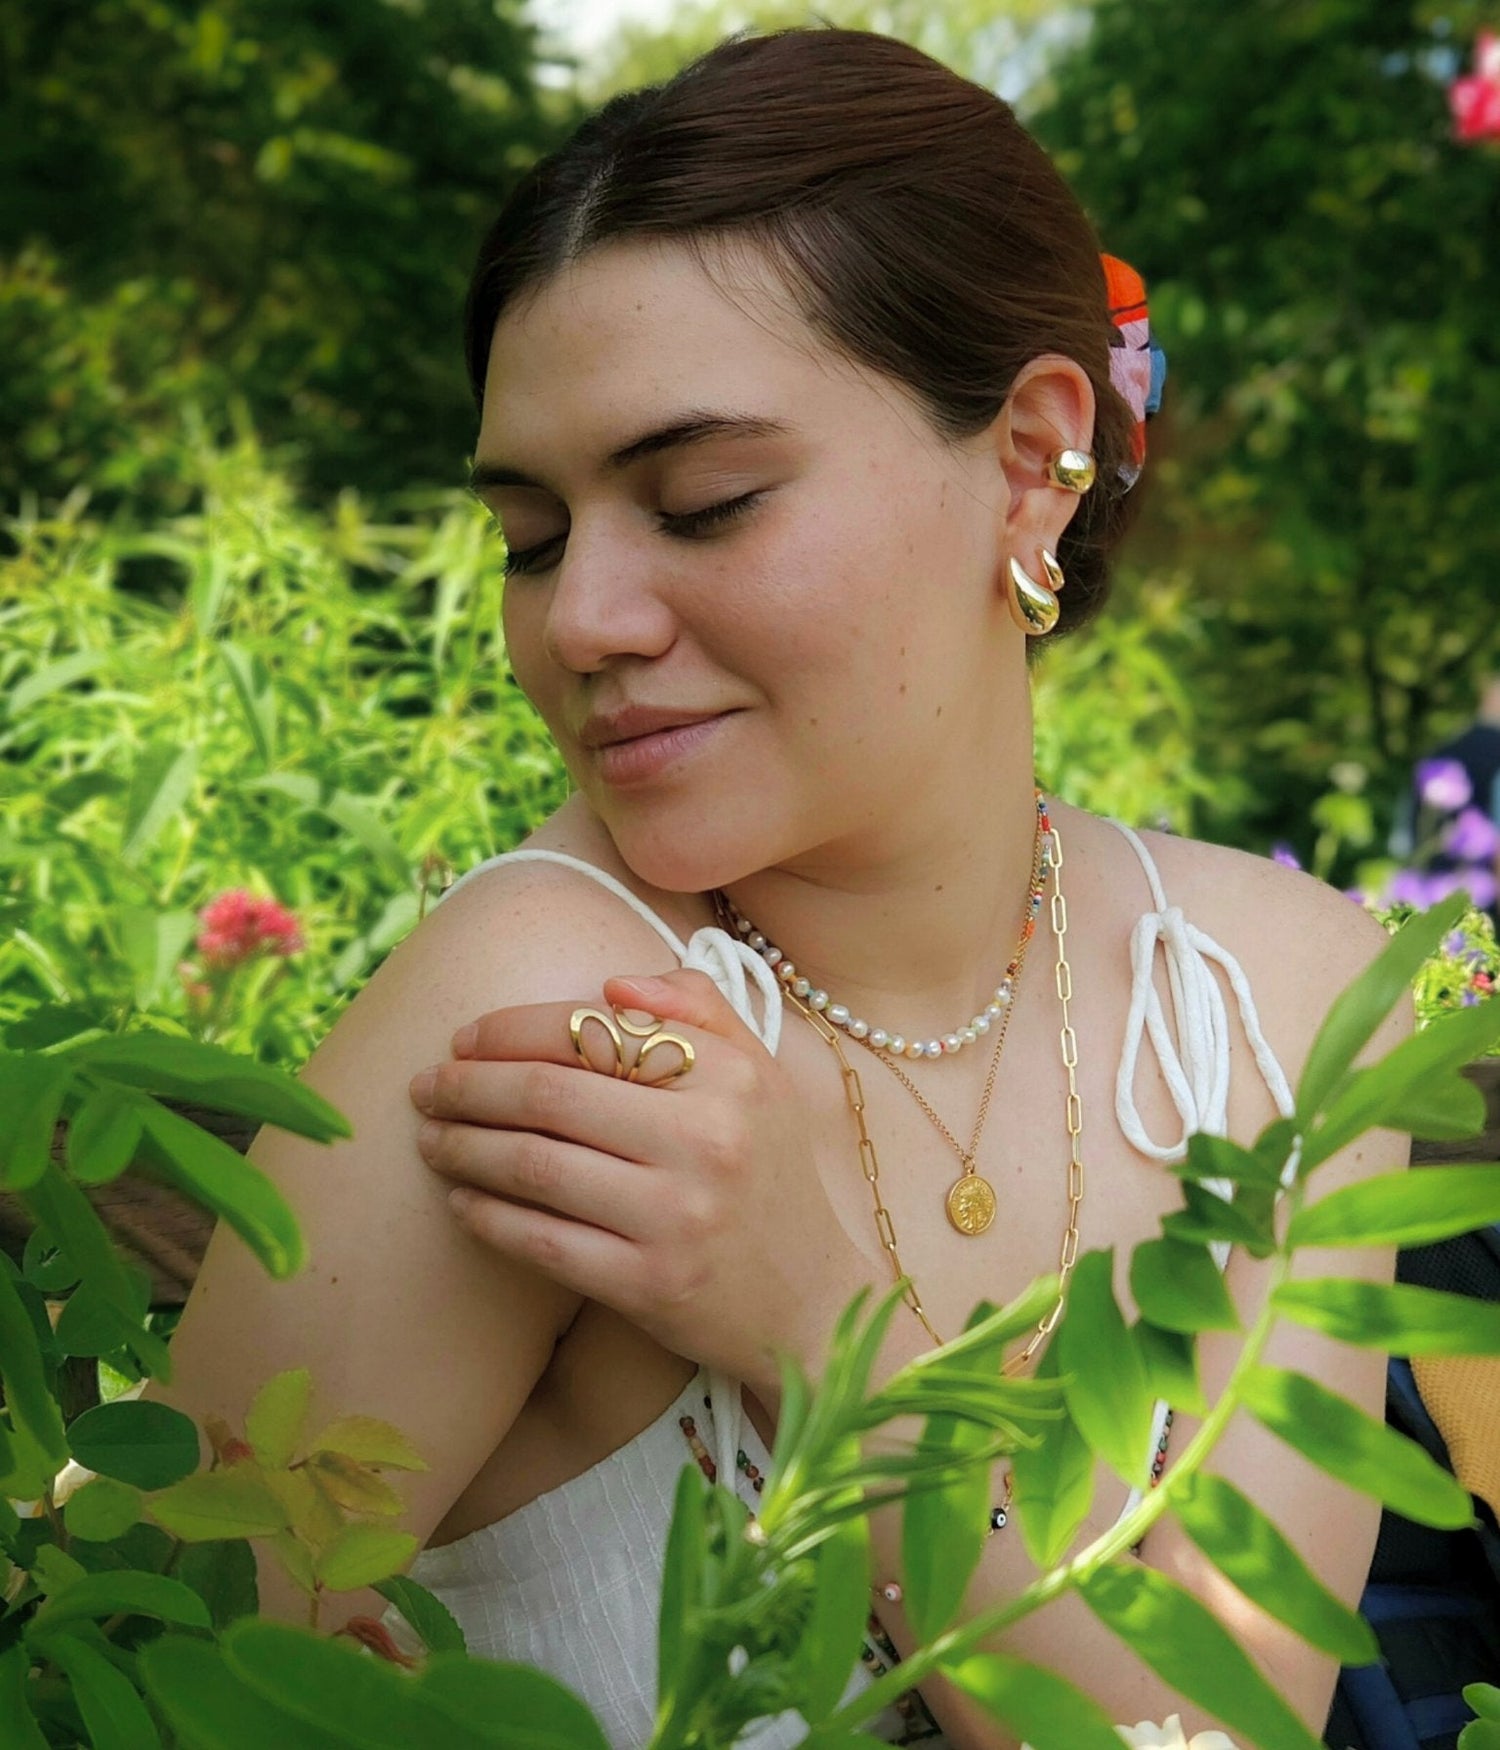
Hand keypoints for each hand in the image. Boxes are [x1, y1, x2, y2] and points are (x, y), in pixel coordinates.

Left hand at [408, 969, 874, 1395]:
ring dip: (465, 1147)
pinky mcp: (650, 1284)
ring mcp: (677, 1216)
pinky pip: (541, 1241)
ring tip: (430, 1138)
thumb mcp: (761, 1077)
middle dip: (470, 1086)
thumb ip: (701, 1009)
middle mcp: (707, 1139)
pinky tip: (461, 1201)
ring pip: (535, 1165)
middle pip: (550, 1094)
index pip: (594, 1030)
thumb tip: (611, 983)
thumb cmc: (771, 1176)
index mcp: (730, 1076)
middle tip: (425, 1086)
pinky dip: (488, 1216)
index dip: (512, 1030)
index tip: (465, 1038)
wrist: (812, 1301)